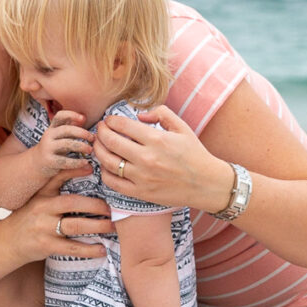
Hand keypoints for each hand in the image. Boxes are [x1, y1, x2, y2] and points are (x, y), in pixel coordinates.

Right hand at [3, 170, 112, 264]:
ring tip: (111, 227)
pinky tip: (102, 250)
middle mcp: (42, 208)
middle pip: (73, 203)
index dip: (74, 171)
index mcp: (41, 194)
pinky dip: (89, 249)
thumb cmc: (27, 219)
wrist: (6, 241)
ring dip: (97, 226)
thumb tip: (86, 180)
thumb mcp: (36, 200)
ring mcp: (44, 228)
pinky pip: (72, 247)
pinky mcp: (46, 245)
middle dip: (95, 205)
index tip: (92, 168)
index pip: (57, 177)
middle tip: (110, 209)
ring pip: (75, 225)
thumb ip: (54, 191)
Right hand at [32, 109, 94, 177]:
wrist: (35, 164)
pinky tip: (85, 163)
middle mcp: (49, 136)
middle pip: (66, 129)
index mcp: (53, 128)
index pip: (60, 116)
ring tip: (90, 150)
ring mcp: (48, 148)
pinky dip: (77, 162)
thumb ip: (71, 128)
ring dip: (81, 146)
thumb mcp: (61, 137)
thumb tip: (84, 118)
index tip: (84, 118)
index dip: (71, 115)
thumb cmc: (54, 149)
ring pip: (67, 144)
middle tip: (92, 138)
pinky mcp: (49, 161)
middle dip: (81, 133)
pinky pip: (65, 161)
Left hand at [93, 105, 229, 212]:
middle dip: (100, 132)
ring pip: (107, 162)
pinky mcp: (140, 192)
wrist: (207, 184)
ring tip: (99, 145)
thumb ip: (161, 113)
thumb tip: (139, 114)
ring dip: (98, 151)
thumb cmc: (194, 154)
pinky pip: (112, 182)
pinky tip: (106, 165)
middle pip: (110, 142)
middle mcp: (147, 158)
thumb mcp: (182, 128)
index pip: (122, 125)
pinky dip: (104, 172)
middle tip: (100, 129)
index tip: (109, 120)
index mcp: (157, 140)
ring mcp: (142, 177)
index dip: (110, 121)